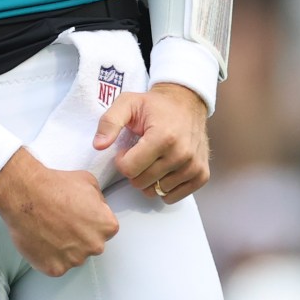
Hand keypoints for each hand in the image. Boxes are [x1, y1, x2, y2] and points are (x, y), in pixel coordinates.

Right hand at [0, 153, 119, 275]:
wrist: (25, 195)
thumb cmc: (55, 186)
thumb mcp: (89, 181)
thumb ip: (99, 200)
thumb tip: (98, 208)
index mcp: (107, 226)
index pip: (104, 229)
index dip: (89, 222)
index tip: (77, 216)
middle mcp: (95, 246)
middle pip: (90, 245)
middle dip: (79, 237)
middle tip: (62, 223)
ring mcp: (75, 260)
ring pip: (73, 257)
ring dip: (64, 248)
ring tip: (49, 230)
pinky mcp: (55, 269)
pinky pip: (55, 266)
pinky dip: (48, 257)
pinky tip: (41, 240)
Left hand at [97, 83, 211, 202]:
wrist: (186, 102)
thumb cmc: (155, 105)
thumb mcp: (128, 103)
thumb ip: (109, 122)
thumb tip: (98, 145)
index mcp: (163, 137)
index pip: (129, 169)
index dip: (122, 160)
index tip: (128, 148)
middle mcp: (181, 154)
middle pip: (141, 182)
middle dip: (135, 170)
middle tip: (140, 153)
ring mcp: (194, 166)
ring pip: (156, 191)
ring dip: (149, 179)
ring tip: (153, 159)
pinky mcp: (201, 175)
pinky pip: (173, 197)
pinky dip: (164, 188)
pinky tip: (164, 170)